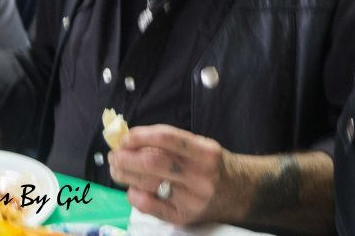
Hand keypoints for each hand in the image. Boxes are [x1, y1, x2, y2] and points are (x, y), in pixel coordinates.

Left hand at [108, 124, 240, 225]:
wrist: (240, 193)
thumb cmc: (215, 165)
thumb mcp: (202, 146)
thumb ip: (172, 144)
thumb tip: (132, 140)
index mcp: (206, 152)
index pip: (167, 138)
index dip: (141, 136)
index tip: (125, 137)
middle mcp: (200, 175)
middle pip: (153, 163)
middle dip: (126, 157)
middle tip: (114, 155)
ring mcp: (191, 198)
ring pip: (147, 184)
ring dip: (125, 175)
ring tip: (117, 168)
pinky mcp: (184, 217)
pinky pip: (150, 207)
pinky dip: (134, 196)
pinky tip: (131, 189)